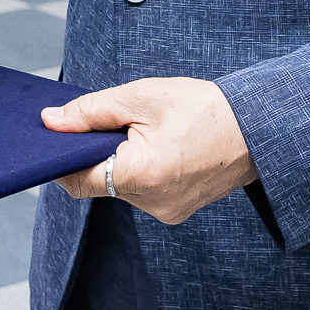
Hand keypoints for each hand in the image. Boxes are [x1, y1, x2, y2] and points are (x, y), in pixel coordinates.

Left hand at [44, 77, 256, 225]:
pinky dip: (139, 170)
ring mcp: (166, 211)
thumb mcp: (140, 98)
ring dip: (120, 160)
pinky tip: (159, 147)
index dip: (62, 158)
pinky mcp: (176, 210)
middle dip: (96, 152)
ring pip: (119, 186)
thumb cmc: (203, 108)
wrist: (258, 129)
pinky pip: (141, 191)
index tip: (60, 136)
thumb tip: (51, 121)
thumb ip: (90, 111)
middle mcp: (152, 203)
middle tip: (112, 122)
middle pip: (98, 181)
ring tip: (145, 133)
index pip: (76, 180)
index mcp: (141, 176)